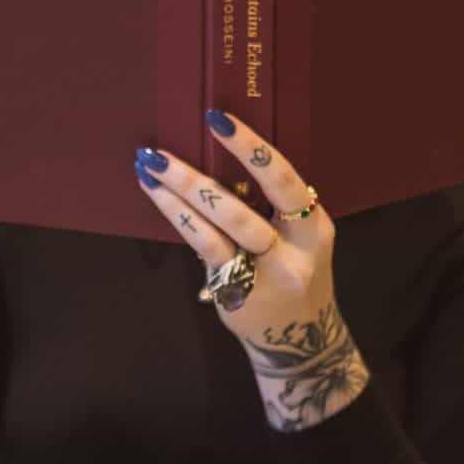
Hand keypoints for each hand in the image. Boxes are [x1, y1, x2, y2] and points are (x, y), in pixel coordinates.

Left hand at [135, 111, 368, 430]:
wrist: (301, 343)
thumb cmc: (292, 274)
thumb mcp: (301, 241)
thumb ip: (272, 207)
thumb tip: (216, 153)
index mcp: (315, 229)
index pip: (283, 181)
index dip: (251, 149)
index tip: (218, 120)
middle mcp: (292, 254)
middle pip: (241, 209)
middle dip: (195, 177)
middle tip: (159, 150)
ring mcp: (262, 278)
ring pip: (216, 231)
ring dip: (178, 196)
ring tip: (147, 168)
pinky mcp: (234, 295)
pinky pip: (204, 251)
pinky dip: (180, 220)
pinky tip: (158, 199)